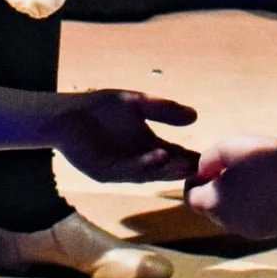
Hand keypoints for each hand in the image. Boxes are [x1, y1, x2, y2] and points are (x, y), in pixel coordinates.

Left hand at [49, 90, 199, 183]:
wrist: (66, 113)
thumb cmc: (101, 107)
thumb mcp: (137, 104)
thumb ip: (163, 110)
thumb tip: (195, 116)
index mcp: (148, 147)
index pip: (175, 155)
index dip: (191, 156)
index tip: (210, 156)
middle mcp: (138, 162)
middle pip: (165, 168)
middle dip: (182, 167)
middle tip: (202, 165)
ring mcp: (122, 169)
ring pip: (149, 173)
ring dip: (167, 169)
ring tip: (184, 163)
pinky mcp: (105, 172)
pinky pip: (127, 171)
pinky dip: (144, 165)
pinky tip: (157, 156)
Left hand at [184, 134, 276, 239]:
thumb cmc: (264, 157)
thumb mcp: (227, 147)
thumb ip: (206, 160)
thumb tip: (201, 172)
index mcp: (213, 204)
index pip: (191, 197)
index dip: (196, 181)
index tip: (211, 168)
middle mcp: (227, 224)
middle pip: (210, 208)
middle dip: (215, 191)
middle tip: (232, 171)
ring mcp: (248, 231)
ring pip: (231, 216)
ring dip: (233, 201)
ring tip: (252, 179)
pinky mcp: (267, 233)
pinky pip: (250, 221)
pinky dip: (252, 209)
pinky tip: (267, 191)